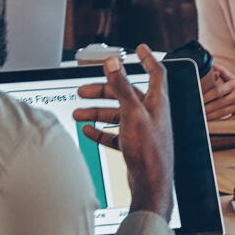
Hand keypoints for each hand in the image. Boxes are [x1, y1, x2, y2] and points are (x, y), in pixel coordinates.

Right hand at [74, 46, 175, 219]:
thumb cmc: (149, 151)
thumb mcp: (132, 112)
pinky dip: (101, 131)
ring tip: (78, 112)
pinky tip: (89, 131)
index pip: (156, 72)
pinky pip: (114, 134)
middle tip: (84, 89)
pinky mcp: (134, 145)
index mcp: (156, 102)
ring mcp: (142, 130)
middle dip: (104, 89)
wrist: (151, 184)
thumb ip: (122, 87)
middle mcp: (150, 114)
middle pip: (126, 93)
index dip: (148, 59)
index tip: (139, 49)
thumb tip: (114, 63)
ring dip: (97, 111)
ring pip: (116, 114)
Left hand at [200, 68, 234, 121]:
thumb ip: (223, 72)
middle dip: (205, 109)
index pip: (216, 91)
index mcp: (234, 85)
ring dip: (210, 117)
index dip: (205, 97)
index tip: (196, 101)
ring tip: (201, 118)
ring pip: (222, 113)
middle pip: (217, 104)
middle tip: (195, 112)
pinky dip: (220, 123)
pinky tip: (213, 124)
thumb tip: (211, 64)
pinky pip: (230, 121)